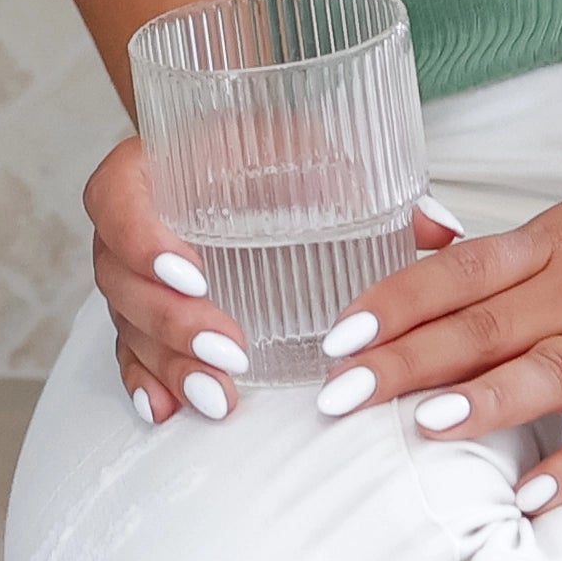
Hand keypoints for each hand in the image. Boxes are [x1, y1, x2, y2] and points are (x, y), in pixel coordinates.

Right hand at [85, 133, 457, 427]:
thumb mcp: (310, 151)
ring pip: (126, 324)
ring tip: (219, 397)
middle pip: (121, 279)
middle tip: (229, 349)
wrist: (235, 151)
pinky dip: (146, 382)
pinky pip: (128, 352)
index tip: (194, 272)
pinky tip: (168, 411)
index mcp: (151, 167)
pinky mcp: (142, 314)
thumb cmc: (268, 149)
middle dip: (172, 322)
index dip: (144, 239)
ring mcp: (129, 275)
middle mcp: (127, 224)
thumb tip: (442, 228)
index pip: (119, 200)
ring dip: (168, 363)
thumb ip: (369, 186)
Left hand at [302, 146, 561, 508]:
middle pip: (483, 324)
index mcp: (549, 244)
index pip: (454, 274)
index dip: (392, 303)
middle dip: (406, 361)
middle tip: (341, 394)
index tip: (335, 338)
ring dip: (486, 397)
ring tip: (427, 426)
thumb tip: (416, 239)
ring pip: (551, 367)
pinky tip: (534, 493)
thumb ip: (493, 247)